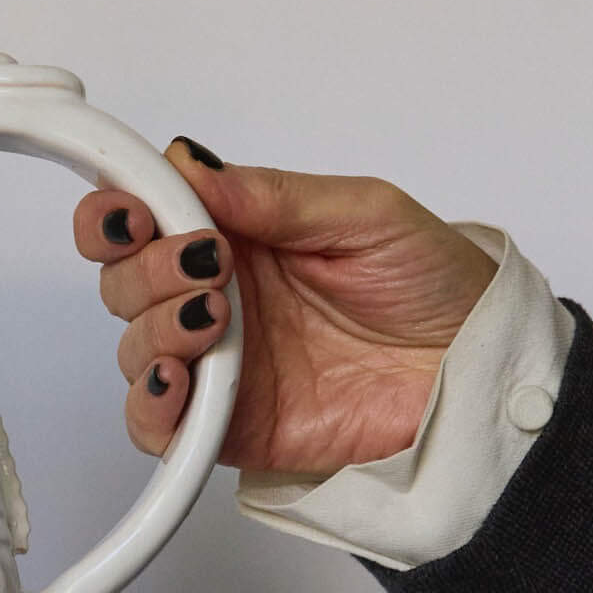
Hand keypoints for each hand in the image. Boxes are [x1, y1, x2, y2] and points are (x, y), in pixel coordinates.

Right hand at [72, 142, 498, 474]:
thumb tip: (191, 165)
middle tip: (206, 262)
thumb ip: (272, 196)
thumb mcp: (364, 214)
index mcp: (236, 236)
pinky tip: (180, 380)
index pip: (143, 217)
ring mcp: (216, 364)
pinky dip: (152, 406)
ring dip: (155, 328)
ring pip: (134, 349)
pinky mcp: (227, 426)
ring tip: (214, 318)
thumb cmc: (433, 286)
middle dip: (146, 268)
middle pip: (123, 283)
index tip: (136, 208)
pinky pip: (158, 427)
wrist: (475, 370)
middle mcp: (213, 296)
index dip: (118, 210)